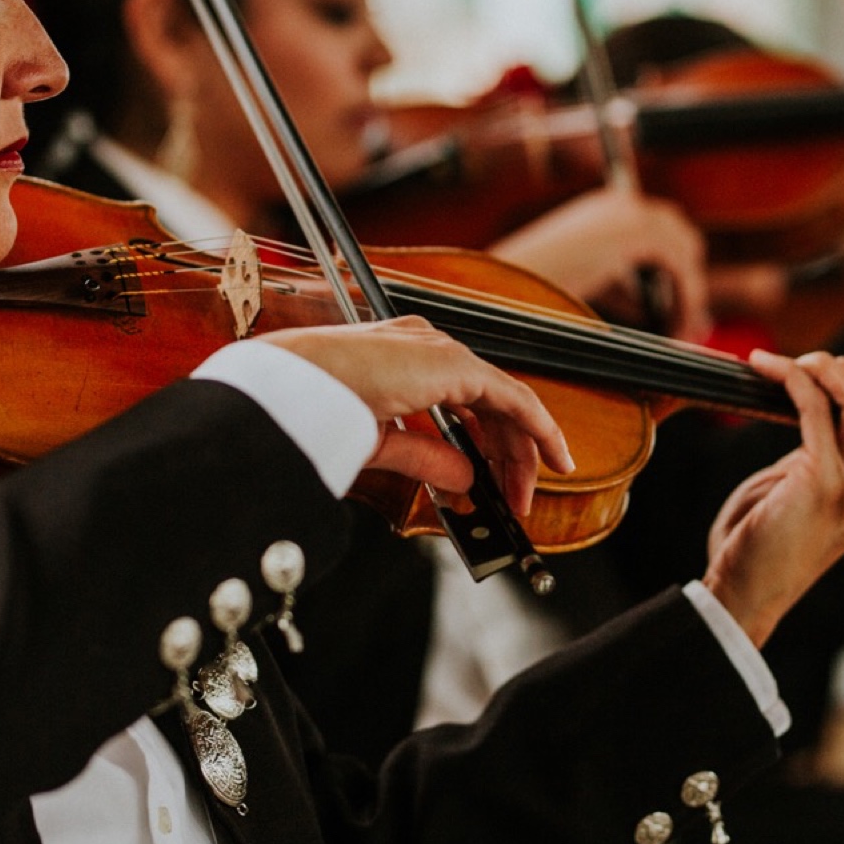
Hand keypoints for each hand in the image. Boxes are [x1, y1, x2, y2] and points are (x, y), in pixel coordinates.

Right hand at [262, 317, 572, 511]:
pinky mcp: (456, 365)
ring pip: (506, 402)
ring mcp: (443, 351)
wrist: (292, 387)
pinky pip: (513, 398)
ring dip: (523, 448)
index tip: (496, 480)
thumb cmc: (313, 407)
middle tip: (516, 497)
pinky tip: (551, 457)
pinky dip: (537, 428)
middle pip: (489, 403)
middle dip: (508, 453)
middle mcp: (427, 346)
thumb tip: (463, 481)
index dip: (485, 442)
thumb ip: (426, 458)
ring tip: (528, 492)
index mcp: (404, 358)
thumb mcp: (379, 445)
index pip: (462, 400)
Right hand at [489, 186, 710, 340]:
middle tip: (686, 323)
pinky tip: (674, 333)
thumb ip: (623, 290)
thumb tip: (658, 306)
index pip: (658, 227)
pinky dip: (683, 302)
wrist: (503, 287)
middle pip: (679, 233)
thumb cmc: (529, 295)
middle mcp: (618, 202)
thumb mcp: (583, 285)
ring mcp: (629, 213)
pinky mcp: (636, 234)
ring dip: (686, 295)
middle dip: (685, 278)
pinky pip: (680, 269)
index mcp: (601, 207)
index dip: (672, 267)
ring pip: (684, 253)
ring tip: (679, 335)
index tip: (676, 307)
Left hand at [701, 352, 843, 646]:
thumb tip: (818, 400)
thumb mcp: (807, 490)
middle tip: (809, 364)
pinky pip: (814, 409)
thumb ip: (824, 450)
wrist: (747, 595)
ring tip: (790, 363)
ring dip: (824, 367)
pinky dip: (791, 378)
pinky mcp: (822, 483)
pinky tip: (767, 369)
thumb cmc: (764, 544)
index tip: (837, 369)